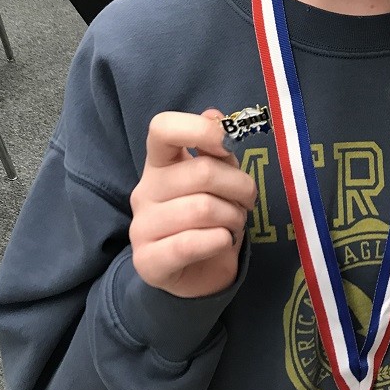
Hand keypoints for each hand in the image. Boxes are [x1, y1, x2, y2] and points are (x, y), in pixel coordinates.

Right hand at [129, 109, 256, 298]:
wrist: (198, 273)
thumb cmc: (211, 218)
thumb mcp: (220, 179)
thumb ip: (218, 150)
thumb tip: (214, 116)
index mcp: (160, 163)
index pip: (162, 128)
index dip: (199, 130)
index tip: (226, 145)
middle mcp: (145, 190)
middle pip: (201, 172)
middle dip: (240, 187)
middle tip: (248, 201)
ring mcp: (141, 226)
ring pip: (203, 209)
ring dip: (233, 218)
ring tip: (234, 224)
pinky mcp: (147, 261)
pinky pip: (191, 243)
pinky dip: (220, 241)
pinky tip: (223, 241)